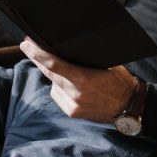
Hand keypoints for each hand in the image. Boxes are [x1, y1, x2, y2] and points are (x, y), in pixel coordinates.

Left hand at [20, 38, 137, 122]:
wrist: (130, 107)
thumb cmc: (120, 81)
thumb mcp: (107, 64)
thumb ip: (84, 60)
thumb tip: (65, 49)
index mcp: (84, 79)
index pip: (53, 64)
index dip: (37, 53)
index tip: (26, 43)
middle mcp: (75, 93)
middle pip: (48, 73)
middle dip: (37, 58)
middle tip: (28, 45)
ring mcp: (73, 105)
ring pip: (54, 84)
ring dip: (55, 76)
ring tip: (71, 72)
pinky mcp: (72, 113)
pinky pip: (59, 95)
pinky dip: (61, 88)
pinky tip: (73, 87)